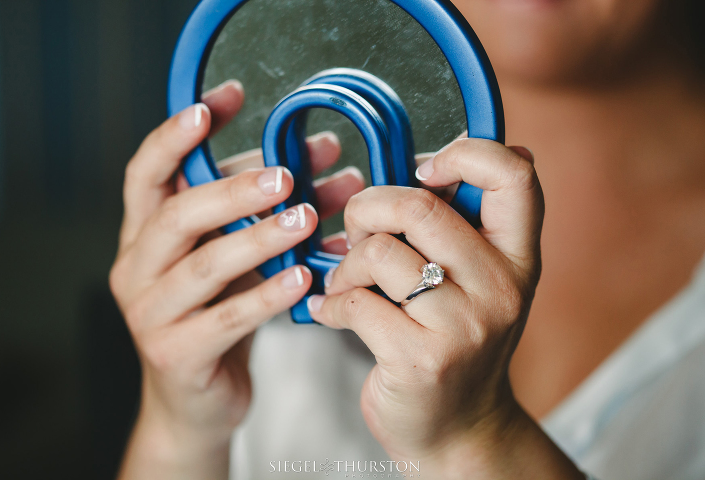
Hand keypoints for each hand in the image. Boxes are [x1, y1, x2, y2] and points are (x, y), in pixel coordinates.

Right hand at [110, 80, 363, 478]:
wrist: (195, 400)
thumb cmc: (219, 314)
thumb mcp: (236, 254)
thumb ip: (266, 208)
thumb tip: (327, 158)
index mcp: (142, 235)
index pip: (147, 172)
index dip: (180, 133)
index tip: (226, 98)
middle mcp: (134, 268)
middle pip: (176, 215)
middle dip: (233, 189)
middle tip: (287, 175)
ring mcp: (149, 314)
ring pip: (203, 266)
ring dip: (258, 238)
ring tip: (306, 219)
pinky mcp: (174, 355)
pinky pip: (226, 319)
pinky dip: (267, 296)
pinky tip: (304, 278)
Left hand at [308, 139, 581, 477]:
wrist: (457, 429)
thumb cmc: (454, 343)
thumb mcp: (477, 282)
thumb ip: (459, 228)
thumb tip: (421, 167)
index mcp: (518, 257)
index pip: (514, 176)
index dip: (465, 152)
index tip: (425, 171)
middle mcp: (500, 288)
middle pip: (420, 206)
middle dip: (369, 208)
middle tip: (357, 231)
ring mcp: (463, 326)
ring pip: (379, 251)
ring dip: (346, 263)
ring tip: (346, 283)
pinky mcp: (420, 359)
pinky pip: (354, 300)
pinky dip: (331, 302)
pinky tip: (335, 313)